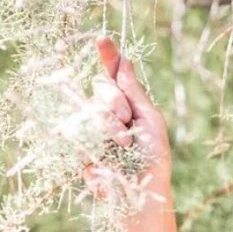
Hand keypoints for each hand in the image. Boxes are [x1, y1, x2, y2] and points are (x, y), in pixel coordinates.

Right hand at [81, 35, 172, 207]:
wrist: (141, 193)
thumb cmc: (153, 157)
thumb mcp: (150, 120)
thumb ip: (133, 92)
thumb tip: (124, 61)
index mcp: (127, 103)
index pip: (113, 75)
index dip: (107, 56)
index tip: (101, 38)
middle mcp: (106, 113)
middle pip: (99, 87)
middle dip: (114, 100)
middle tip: (127, 120)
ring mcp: (91, 130)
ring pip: (89, 109)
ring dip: (109, 126)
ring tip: (124, 145)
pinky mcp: (79, 148)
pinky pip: (80, 132)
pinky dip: (98, 142)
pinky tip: (109, 158)